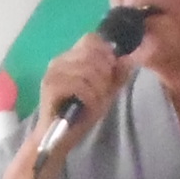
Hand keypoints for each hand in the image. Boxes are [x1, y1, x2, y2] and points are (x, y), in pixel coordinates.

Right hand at [30, 36, 124, 164]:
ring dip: (98, 89)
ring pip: (89, 70)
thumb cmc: (81, 114)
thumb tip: (128, 59)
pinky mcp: (51, 87)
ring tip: (94, 102)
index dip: (106, 53)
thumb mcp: (105, 92)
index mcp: (70, 57)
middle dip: (105, 75)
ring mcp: (53, 73)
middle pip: (93, 54)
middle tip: (101, 94)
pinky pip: (80, 85)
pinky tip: (87, 106)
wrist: (60, 139)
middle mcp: (59, 60)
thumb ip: (117, 75)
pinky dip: (90, 97)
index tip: (109, 73)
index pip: (91, 39)